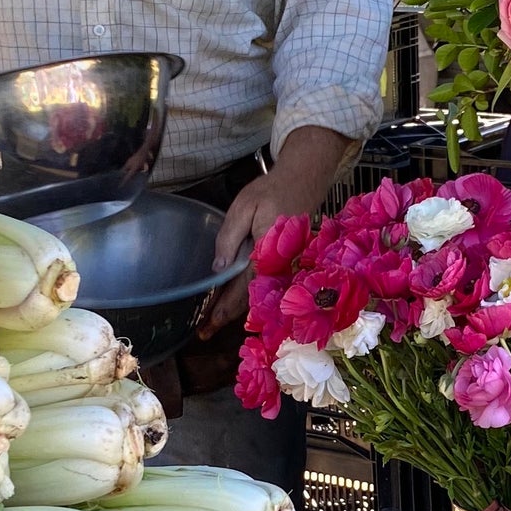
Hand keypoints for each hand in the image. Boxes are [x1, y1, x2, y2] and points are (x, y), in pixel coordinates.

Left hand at [200, 127, 353, 337]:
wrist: (305, 179)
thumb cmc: (272, 190)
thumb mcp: (243, 207)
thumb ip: (229, 238)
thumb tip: (218, 269)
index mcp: (266, 253)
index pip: (242, 289)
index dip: (224, 308)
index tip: (207, 325)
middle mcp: (278, 265)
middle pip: (252, 299)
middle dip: (228, 315)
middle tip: (205, 332)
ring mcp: (285, 265)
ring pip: (260, 294)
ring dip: (238, 308)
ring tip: (215, 320)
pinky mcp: (286, 261)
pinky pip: (266, 284)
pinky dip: (250, 295)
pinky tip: (235, 298)